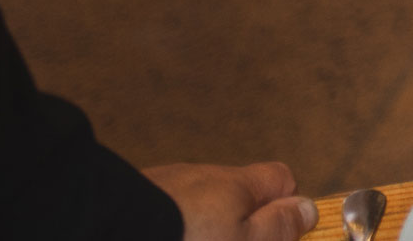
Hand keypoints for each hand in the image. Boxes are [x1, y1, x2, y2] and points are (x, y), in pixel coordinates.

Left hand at [146, 162, 318, 240]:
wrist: (104, 230)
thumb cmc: (182, 239)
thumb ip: (277, 227)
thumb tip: (308, 209)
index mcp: (236, 184)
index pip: (280, 177)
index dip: (286, 206)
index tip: (280, 235)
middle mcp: (201, 177)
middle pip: (236, 196)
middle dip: (237, 225)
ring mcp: (163, 187)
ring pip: (195, 206)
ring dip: (198, 227)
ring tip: (188, 239)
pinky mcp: (132, 200)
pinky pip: (163, 214)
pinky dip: (167, 228)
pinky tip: (162, 236)